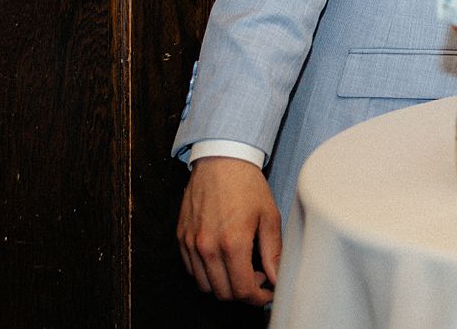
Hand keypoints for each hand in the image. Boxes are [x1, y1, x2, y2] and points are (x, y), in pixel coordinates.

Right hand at [177, 157, 281, 305]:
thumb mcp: (269, 216)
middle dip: (243, 292)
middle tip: (257, 276)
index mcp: (232, 243)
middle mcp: (207, 247)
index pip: (243, 290)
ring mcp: (191, 243)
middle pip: (223, 293)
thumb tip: (276, 277)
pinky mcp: (181, 238)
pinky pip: (192, 270)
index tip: (267, 290)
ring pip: (205, 285)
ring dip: (224, 284)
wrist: (221, 160)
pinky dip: (207, 273)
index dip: (258, 297)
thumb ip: (273, 251)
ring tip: (240, 267)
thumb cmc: (246, 184)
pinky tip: (223, 258)